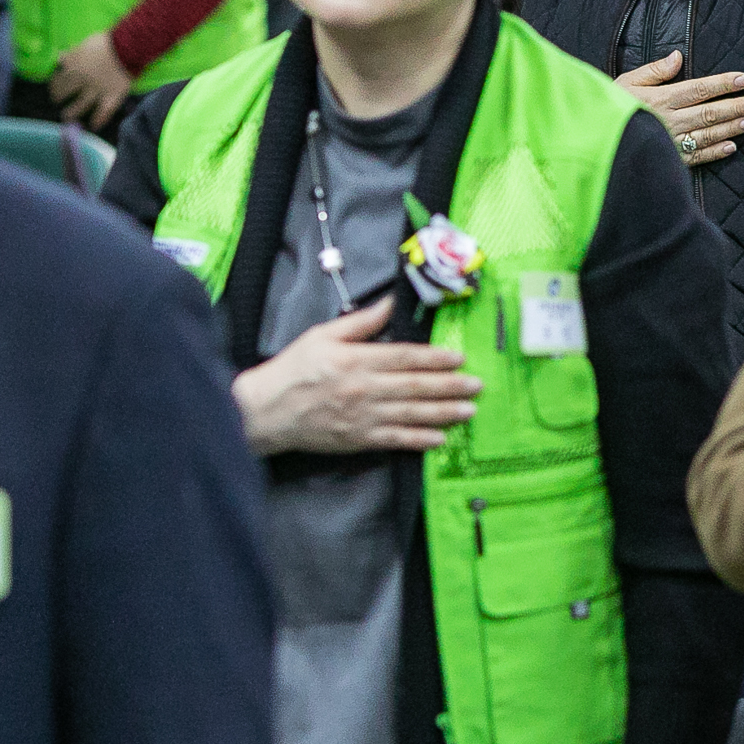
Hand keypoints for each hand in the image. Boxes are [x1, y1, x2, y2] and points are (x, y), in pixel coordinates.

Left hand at [48, 29, 136, 129]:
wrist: (126, 47)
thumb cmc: (105, 43)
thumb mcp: (84, 44)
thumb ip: (71, 54)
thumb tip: (59, 59)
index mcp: (74, 67)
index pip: (58, 79)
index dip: (54, 84)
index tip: (53, 87)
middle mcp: (82, 81)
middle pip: (66, 93)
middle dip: (58, 97)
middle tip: (56, 100)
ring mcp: (97, 90)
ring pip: (81, 105)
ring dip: (72, 112)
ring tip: (66, 117)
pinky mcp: (112, 96)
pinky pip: (105, 111)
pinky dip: (100, 119)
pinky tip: (94, 126)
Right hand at [231, 296, 481, 455]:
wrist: (267, 411)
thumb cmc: (294, 369)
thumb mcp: (323, 335)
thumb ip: (360, 322)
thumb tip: (391, 304)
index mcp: (356, 360)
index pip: (404, 357)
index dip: (434, 358)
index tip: (458, 358)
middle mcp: (364, 389)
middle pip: (415, 386)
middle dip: (449, 386)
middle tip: (476, 385)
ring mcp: (363, 417)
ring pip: (412, 414)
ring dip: (443, 413)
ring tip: (468, 410)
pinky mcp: (358, 439)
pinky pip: (395, 440)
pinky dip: (419, 439)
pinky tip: (440, 438)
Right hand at [616, 51, 743, 165]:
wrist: (591, 138)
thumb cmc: (610, 107)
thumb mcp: (627, 82)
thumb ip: (655, 71)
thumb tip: (678, 56)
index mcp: (660, 99)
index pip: (698, 89)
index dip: (722, 84)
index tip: (743, 79)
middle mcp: (668, 121)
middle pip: (708, 112)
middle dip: (734, 107)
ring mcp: (670, 143)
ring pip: (706, 135)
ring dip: (730, 128)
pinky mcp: (668, 160)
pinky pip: (695, 157)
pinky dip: (714, 152)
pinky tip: (731, 147)